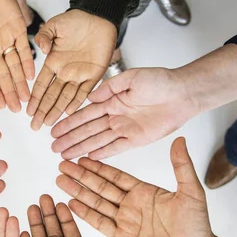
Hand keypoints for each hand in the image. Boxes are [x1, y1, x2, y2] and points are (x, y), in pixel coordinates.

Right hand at [0, 0, 34, 111]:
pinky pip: (24, 50)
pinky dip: (28, 63)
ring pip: (15, 67)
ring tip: (27, 99)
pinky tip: (32, 76)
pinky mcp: (19, 31)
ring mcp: (7, 42)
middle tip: (16, 109)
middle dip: (10, 93)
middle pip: (3, 77)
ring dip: (21, 83)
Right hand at [27, 10, 116, 130]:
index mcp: (54, 62)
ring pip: (66, 97)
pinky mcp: (95, 74)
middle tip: (35, 126)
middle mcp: (65, 72)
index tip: (28, 110)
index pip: (41, 85)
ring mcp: (80, 75)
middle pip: (51, 96)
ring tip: (48, 123)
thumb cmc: (76, 20)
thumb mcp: (55, 25)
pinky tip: (68, 111)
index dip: (35, 98)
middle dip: (42, 111)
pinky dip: (77, 101)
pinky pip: (85, 90)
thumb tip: (41, 49)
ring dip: (57, 111)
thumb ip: (43, 36)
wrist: (98, 17)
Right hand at [51, 67, 197, 159]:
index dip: (69, 122)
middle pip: (87, 130)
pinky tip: (88, 158)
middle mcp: (115, 116)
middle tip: (54, 147)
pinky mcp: (136, 139)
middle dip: (70, 139)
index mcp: (111, 101)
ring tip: (64, 155)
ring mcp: (125, 129)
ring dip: (81, 148)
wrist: (183, 93)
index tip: (54, 129)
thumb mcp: (132, 77)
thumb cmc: (161, 81)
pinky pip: (116, 148)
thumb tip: (91, 97)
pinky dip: (102, 154)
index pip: (85, 114)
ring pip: (97, 141)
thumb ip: (110, 87)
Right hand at [56, 137, 224, 236]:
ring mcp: (124, 221)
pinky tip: (71, 203)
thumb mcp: (191, 192)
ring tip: (60, 181)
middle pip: (100, 187)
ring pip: (96, 203)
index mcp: (144, 192)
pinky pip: (100, 223)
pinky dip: (84, 214)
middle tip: (62, 165)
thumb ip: (181, 167)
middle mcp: (131, 204)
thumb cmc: (197, 225)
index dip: (98, 167)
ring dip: (78, 192)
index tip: (82, 157)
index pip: (115, 176)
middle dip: (81, 176)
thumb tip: (179, 140)